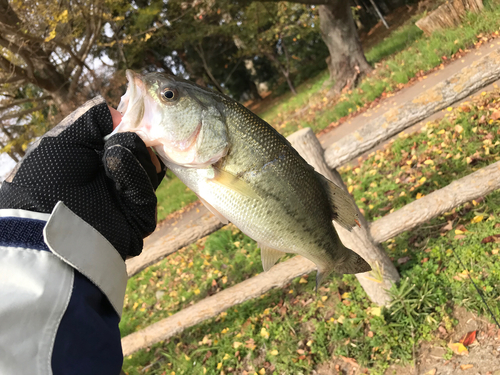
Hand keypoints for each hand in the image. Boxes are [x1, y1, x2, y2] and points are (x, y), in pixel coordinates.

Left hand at [0, 97, 164, 258]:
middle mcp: (113, 181)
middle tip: (124, 135)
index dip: (130, 129)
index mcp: (96, 163)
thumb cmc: (47, 179)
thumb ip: (92, 120)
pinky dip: (135, 175)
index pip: (126, 141)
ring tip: (112, 156)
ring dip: (134, 155)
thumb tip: (119, 114)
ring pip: (150, 170)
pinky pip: (147, 192)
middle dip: (135, 141)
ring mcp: (127, 200)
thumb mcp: (64, 139)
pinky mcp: (139, 218)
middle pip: (143, 154)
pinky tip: (116, 167)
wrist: (47, 223)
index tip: (131, 117)